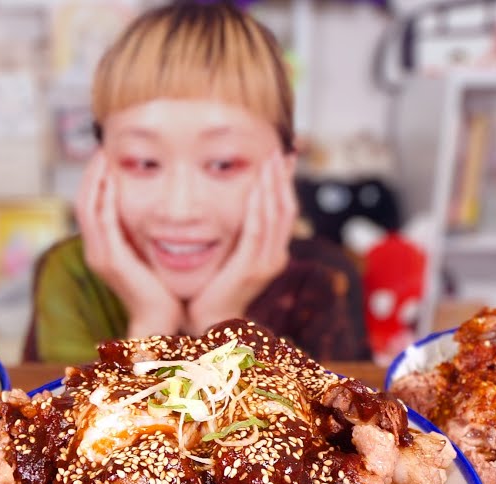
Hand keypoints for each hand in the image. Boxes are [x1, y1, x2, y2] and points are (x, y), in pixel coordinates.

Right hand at [76, 152, 182, 337]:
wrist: (160, 320)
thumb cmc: (161, 291)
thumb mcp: (149, 256)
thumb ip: (144, 236)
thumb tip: (154, 213)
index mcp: (103, 248)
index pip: (91, 206)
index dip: (94, 180)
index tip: (106, 156)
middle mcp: (96, 250)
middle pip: (83, 201)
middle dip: (91, 173)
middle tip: (101, 147)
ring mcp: (100, 255)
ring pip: (88, 207)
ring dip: (95, 179)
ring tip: (103, 155)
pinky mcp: (111, 259)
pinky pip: (103, 221)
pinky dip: (105, 198)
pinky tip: (112, 179)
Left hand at [186, 151, 296, 333]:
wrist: (209, 322)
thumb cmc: (213, 289)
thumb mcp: (231, 257)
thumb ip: (237, 236)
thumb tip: (233, 209)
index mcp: (272, 253)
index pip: (283, 212)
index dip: (284, 184)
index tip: (282, 159)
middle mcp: (275, 256)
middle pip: (286, 209)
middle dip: (282, 178)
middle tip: (279, 150)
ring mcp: (266, 263)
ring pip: (276, 216)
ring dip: (273, 185)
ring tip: (270, 160)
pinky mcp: (251, 267)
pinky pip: (257, 230)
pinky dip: (259, 206)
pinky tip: (257, 187)